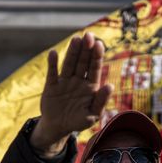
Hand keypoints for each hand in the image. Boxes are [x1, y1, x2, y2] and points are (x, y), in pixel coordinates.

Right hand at [31, 33, 112, 155]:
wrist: (58, 127)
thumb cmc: (78, 121)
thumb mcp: (92, 115)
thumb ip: (101, 101)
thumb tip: (110, 86)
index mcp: (91, 85)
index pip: (95, 68)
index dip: (97, 56)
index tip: (99, 44)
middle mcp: (78, 80)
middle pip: (82, 62)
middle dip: (86, 49)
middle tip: (88, 35)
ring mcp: (64, 81)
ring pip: (69, 64)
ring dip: (72, 52)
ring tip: (76, 39)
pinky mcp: (51, 85)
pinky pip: (52, 73)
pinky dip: (52, 64)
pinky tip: (53, 53)